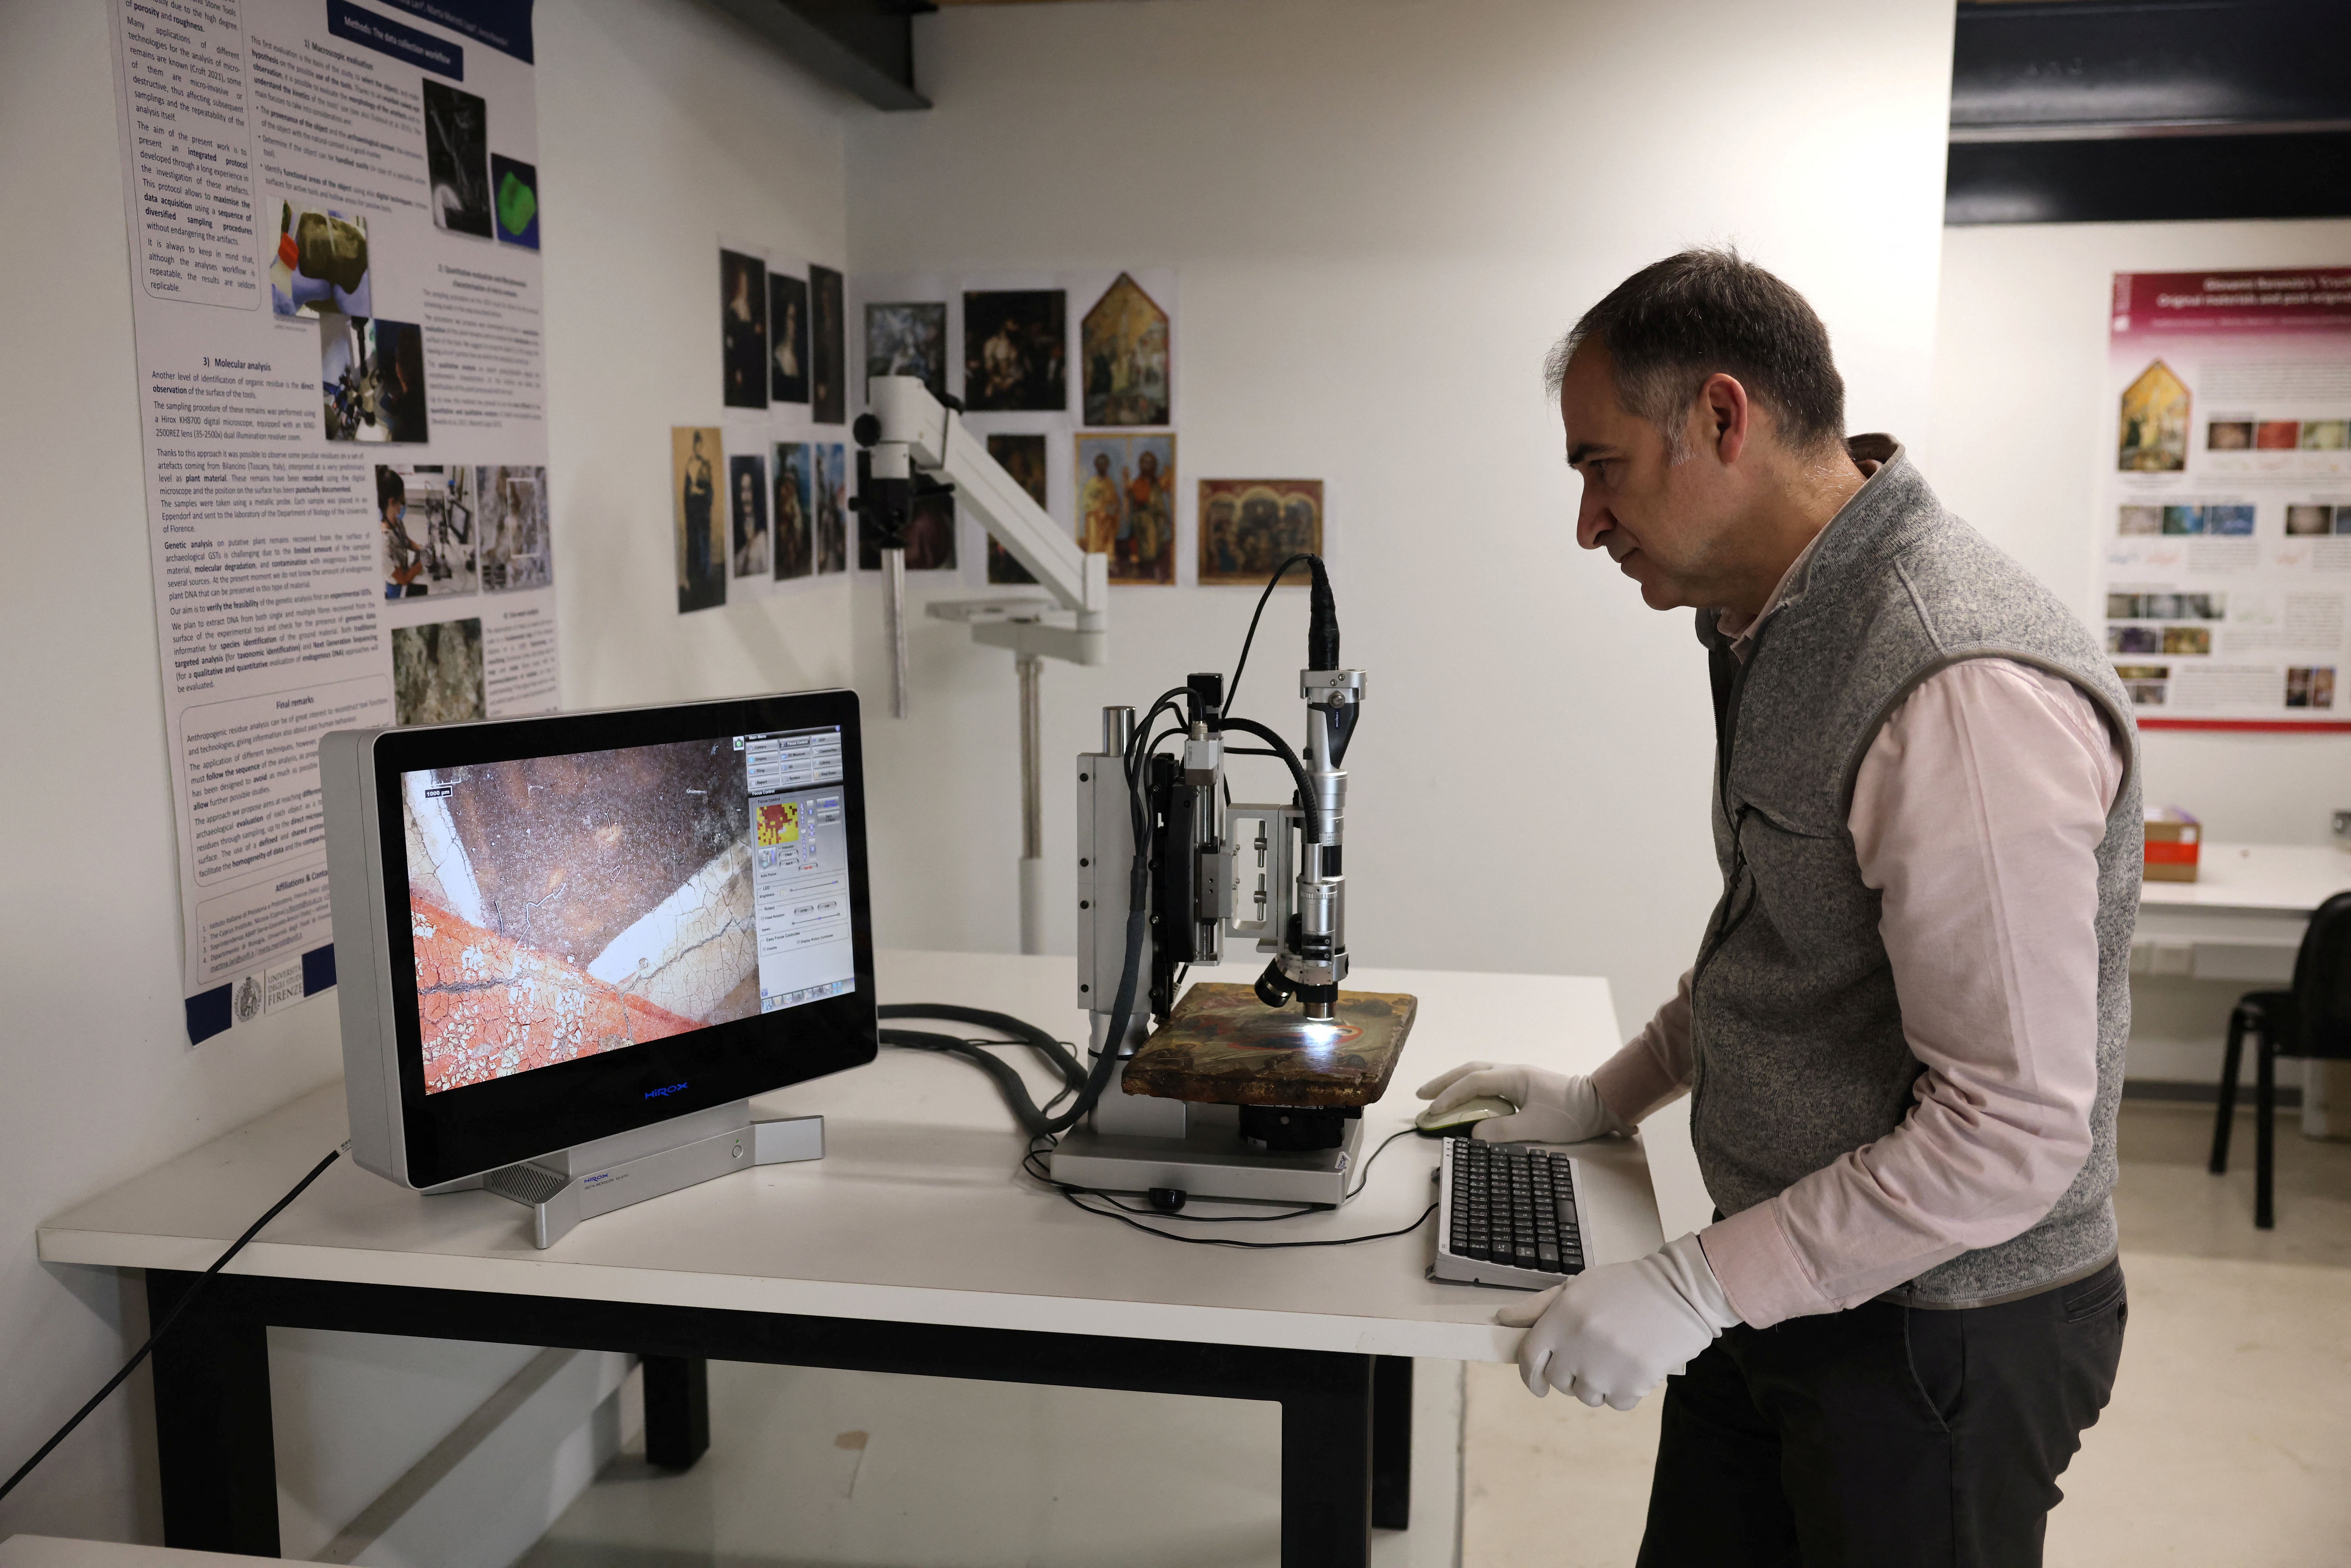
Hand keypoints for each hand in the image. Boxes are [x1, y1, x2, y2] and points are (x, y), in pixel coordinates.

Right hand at [1415, 1061, 1629, 1143]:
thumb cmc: (1570, 1115)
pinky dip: (1470, 1089)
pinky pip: (1488, 1082)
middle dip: (1443, 1082)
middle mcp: (1512, 1071)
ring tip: (1436, 1096)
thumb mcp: (1536, 1127)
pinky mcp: (1523, 1085)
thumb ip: (1502, 1130)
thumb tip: (1473, 1134)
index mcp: (1513, 1076)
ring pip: (1478, 1074)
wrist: (1600, 1105)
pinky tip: (1465, 1100)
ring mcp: (1517, 1076)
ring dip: (1455, 1083)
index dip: (1450, 1096)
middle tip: (1421, 1095)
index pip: (1472, 1082)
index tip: (1432, 1111)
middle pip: (1469, 1071)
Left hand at [1495, 1234, 1739, 1408]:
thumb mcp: (1579, 1286)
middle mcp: (1578, 1342)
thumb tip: (1502, 1319)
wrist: (1682, 1292)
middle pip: (1557, 1380)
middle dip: (1569, 1375)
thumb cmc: (1627, 1287)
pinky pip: (1615, 1403)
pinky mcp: (1632, 1384)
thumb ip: (1539, 1306)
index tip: (1537, 1384)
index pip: (1529, 1356)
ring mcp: (1605, 1366)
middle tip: (1591, 1357)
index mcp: (1562, 1315)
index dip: (1529, 1375)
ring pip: (1586, 1395)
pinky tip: (1635, 1366)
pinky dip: (1623, 1392)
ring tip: (1616, 1357)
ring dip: (1597, 1384)